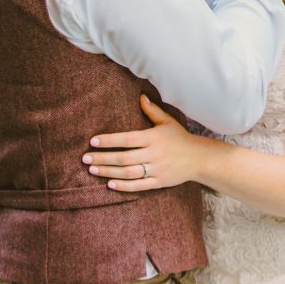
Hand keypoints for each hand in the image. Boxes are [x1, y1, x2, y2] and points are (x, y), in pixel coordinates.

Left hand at [84, 95, 203, 191]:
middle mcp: (154, 154)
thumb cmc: (180, 138)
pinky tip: (110, 184)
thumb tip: (140, 96)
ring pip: (128, 173)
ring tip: (92, 170)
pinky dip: (123, 186)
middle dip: (102, 158)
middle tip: (85, 158)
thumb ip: (152, 110)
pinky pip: (138, 186)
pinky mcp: (159, 182)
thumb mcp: (167, 122)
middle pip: (123, 158)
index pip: (127, 139)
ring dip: (108, 172)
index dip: (109, 141)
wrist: (199, 158)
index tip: (93, 142)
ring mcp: (157, 169)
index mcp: (154, 137)